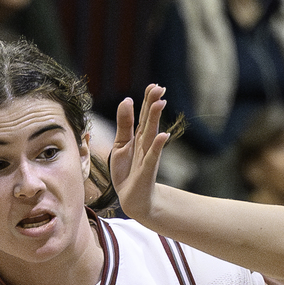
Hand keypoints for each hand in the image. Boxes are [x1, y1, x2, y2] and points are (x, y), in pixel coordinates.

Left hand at [111, 86, 169, 222]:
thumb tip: (127, 99)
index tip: (154, 85)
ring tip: (161, 102)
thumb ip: (124, 123)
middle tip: (160, 87)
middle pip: (149, 120)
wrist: (133, 199)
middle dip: (153, 104)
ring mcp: (147, 157)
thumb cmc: (127, 172)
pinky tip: (162, 136)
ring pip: (151, 134)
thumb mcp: (120, 145)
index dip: (147, 100)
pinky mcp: (146, 171)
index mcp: (138, 136)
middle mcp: (145, 144)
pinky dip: (157, 146)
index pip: (144, 114)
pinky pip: (152, 157)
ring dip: (156, 118)